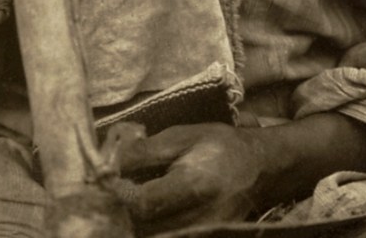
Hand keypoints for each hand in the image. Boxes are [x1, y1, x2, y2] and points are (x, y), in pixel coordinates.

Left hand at [118, 123, 264, 233]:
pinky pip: (166, 236)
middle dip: (124, 209)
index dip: (121, 193)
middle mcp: (199, 218)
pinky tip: (152, 210)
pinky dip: (153, 226)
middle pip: (143, 227)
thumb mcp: (182, 137)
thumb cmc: (218, 146)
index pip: (144, 203)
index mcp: (194, 186)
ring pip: (151, 236)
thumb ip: (144, 152)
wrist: (257, 167)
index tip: (112, 179)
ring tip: (135, 197)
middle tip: (119, 188)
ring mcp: (202, 234)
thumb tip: (109, 164)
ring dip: (136, 220)